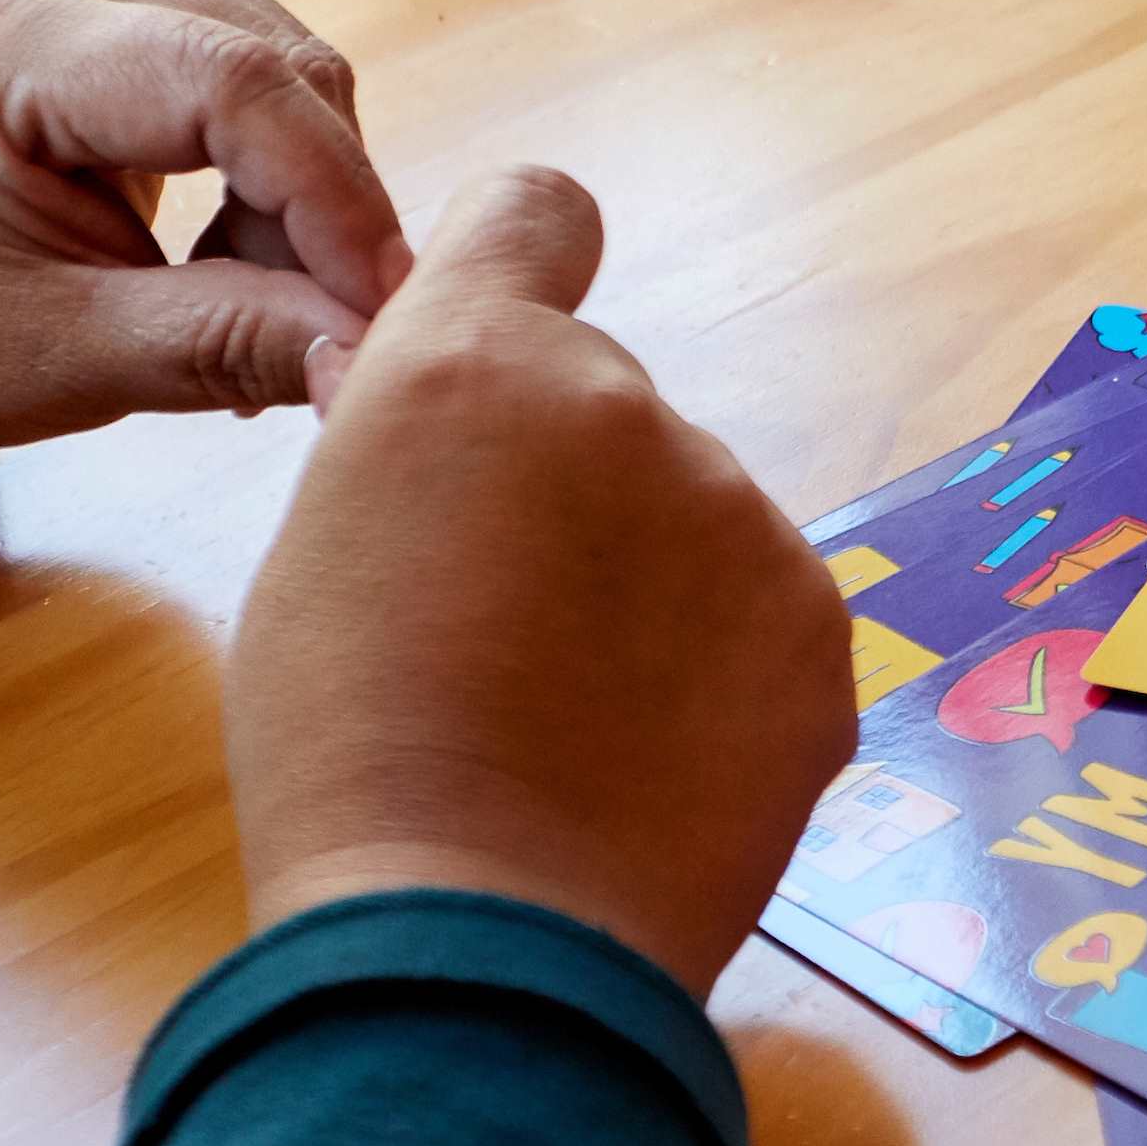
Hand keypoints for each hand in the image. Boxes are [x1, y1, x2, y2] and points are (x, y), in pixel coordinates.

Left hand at [0, 0, 409, 456]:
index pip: (235, 84)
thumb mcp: (62, 356)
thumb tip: (372, 351)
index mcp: (10, 33)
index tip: (383, 315)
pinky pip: (255, 70)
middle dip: (325, 206)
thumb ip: (226, 344)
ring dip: (306, 195)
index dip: (336, 200)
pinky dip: (275, 172)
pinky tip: (226, 251)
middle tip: (307, 332)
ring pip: (288, 68)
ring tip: (246, 298)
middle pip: (281, 66)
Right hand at [227, 169, 847, 997]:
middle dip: (575, 491)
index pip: (536, 214)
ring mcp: (742, 518)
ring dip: (654, 590)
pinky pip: (762, 620)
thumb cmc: (352, 751)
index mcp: (472, 364)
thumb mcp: (324, 546)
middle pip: (608, 410)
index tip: (521, 349)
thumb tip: (455, 425)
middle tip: (512, 630)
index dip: (526, 267)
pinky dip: (722, 675)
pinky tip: (653, 764)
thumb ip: (418, 450)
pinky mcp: (822, 628)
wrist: (480, 931)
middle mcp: (627, 408)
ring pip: (694, 522)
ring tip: (576, 723)